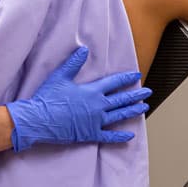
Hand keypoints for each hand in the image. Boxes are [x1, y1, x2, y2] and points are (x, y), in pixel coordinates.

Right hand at [5, 46, 150, 152]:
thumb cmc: (48, 98)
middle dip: (136, 95)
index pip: (114, 82)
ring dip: (133, 111)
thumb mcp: (60, 77)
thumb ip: (73, 63)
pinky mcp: (90, 134)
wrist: (39, 120)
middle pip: (121, 99)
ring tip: (144, 108)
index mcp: (91, 91)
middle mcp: (97, 106)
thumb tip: (84, 49)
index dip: (126, 78)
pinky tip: (130, 136)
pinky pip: (109, 136)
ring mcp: (95, 122)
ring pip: (119, 116)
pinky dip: (120, 137)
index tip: (137, 76)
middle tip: (148, 92)